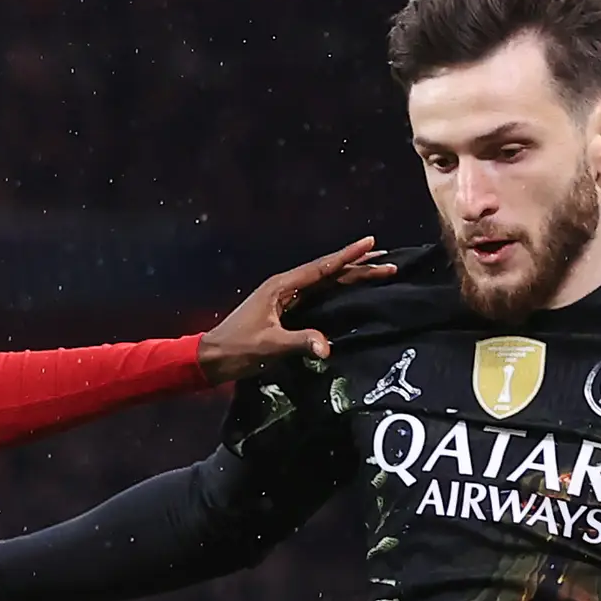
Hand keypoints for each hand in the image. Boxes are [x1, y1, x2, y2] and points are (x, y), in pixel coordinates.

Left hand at [195, 235, 393, 382]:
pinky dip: (336, 288)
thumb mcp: (269, 345)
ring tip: (375, 268)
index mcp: (281, 286)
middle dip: (357, 266)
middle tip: (387, 261)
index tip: (370, 243)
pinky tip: (349, 288)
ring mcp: (285, 297)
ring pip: (324, 281)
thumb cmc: (238, 348)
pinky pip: (317, 294)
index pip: (322, 268)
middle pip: (327, 272)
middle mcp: (285, 286)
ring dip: (349, 275)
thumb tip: (327, 347)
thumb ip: (299, 342)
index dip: (347, 257)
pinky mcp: (286, 309)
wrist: (214, 357)